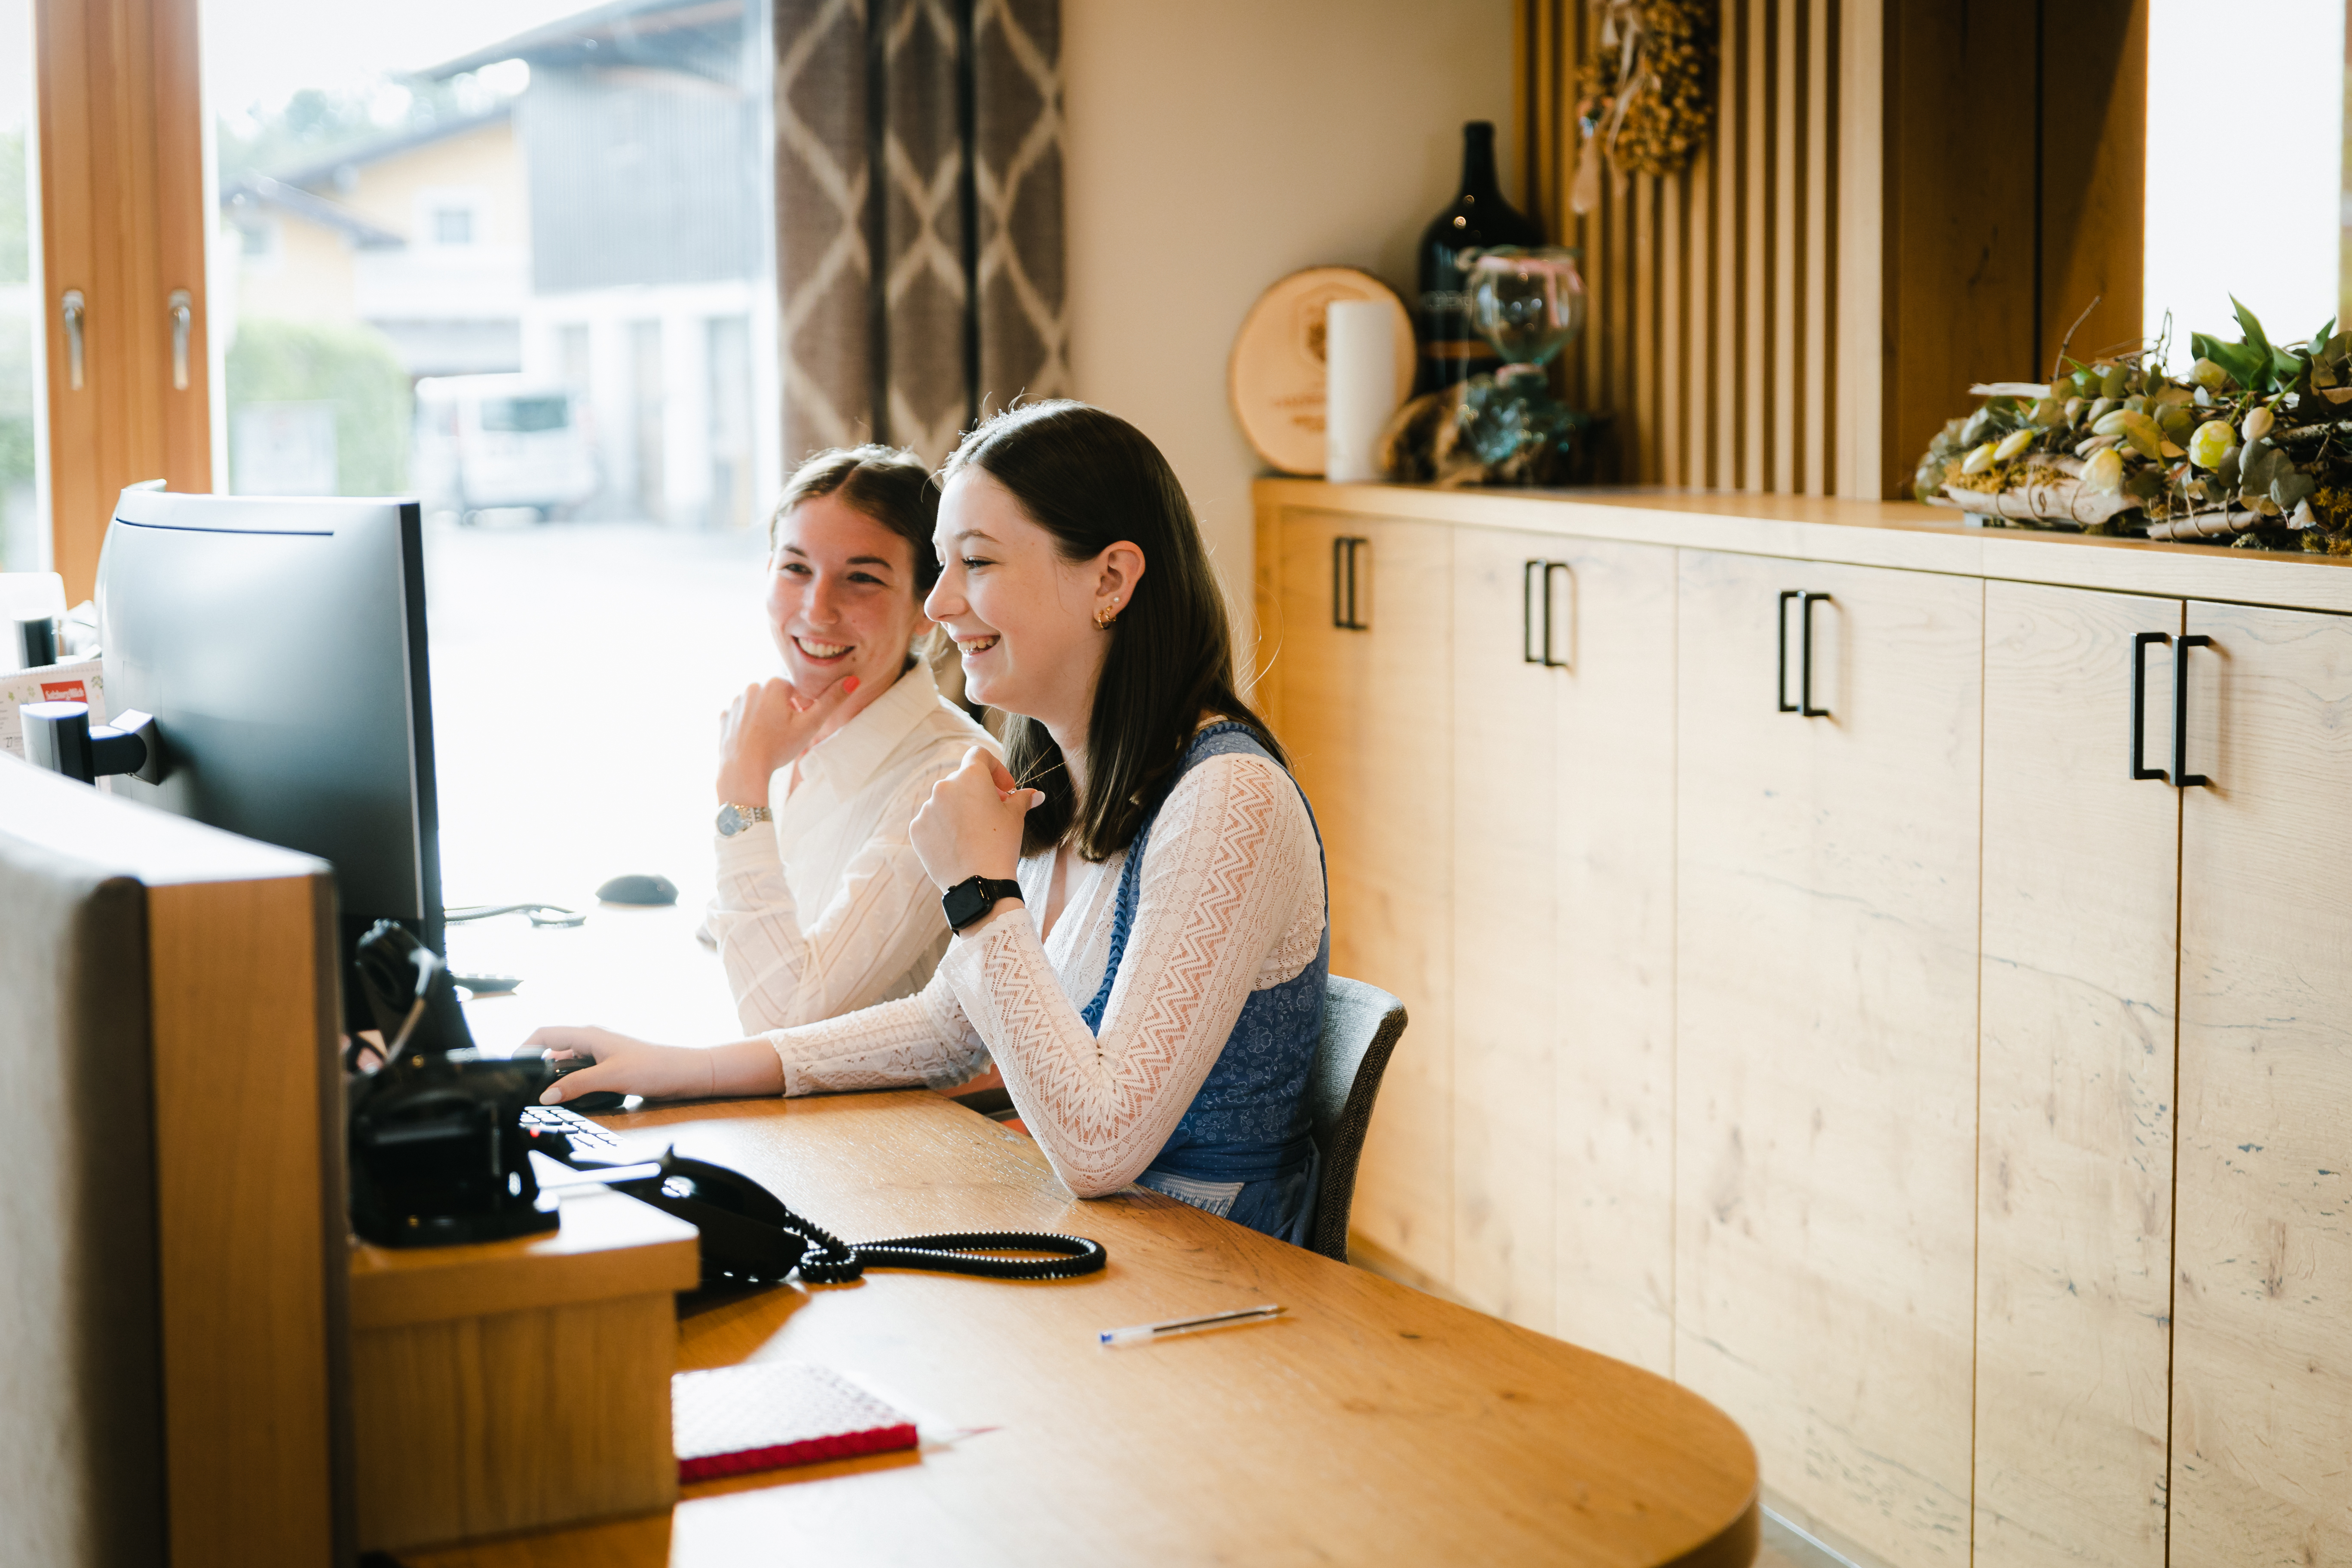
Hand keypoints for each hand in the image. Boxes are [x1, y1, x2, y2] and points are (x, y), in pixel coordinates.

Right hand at [527, 1025, 714, 1103]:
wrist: (685, 1073)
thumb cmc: (655, 1067)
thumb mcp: (610, 1077)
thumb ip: (577, 1086)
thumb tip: (547, 1094)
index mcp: (589, 1035)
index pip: (545, 1034)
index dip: (525, 1048)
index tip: (512, 1066)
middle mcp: (592, 1041)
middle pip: (554, 1050)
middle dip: (539, 1069)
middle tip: (529, 1090)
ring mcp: (601, 1054)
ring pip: (568, 1064)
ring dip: (558, 1078)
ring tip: (550, 1097)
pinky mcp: (610, 1067)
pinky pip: (582, 1073)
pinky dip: (573, 1084)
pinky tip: (574, 1098)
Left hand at [715, 675, 858, 803]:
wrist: (743, 771)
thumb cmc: (778, 748)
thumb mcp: (810, 725)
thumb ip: (831, 701)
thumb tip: (852, 680)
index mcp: (774, 683)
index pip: (798, 690)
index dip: (803, 708)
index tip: (800, 726)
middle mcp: (752, 686)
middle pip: (778, 696)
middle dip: (784, 711)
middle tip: (785, 734)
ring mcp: (736, 701)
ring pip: (760, 704)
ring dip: (767, 716)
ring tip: (770, 738)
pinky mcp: (725, 716)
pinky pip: (743, 715)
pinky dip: (749, 724)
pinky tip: (754, 739)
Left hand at [910, 747, 1042, 891]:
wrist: (979, 884)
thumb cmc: (1000, 845)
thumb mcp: (1015, 818)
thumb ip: (1021, 799)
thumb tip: (1035, 795)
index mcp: (970, 776)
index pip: (979, 755)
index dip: (994, 768)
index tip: (1003, 788)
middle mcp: (944, 786)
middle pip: (961, 779)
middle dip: (978, 792)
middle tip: (993, 812)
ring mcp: (927, 808)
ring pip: (945, 801)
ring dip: (959, 810)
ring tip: (975, 832)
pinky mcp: (917, 828)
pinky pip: (932, 820)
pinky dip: (944, 827)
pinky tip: (959, 844)